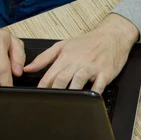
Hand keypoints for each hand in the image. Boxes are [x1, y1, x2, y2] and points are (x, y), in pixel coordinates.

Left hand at [23, 14, 138, 93]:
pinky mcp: (105, 73)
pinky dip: (93, 94)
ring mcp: (92, 67)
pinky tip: (88, 100)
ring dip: (71, 93)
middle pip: (62, 79)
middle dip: (54, 92)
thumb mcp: (63, 45)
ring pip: (78, 81)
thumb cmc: (88, 42)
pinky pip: (98, 86)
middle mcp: (78, 61)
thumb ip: (44, 57)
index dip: (43, 86)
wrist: (112, 36)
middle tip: (50, 103)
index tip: (39, 95)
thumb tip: (28, 68)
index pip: (51, 74)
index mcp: (66, 56)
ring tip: (66, 103)